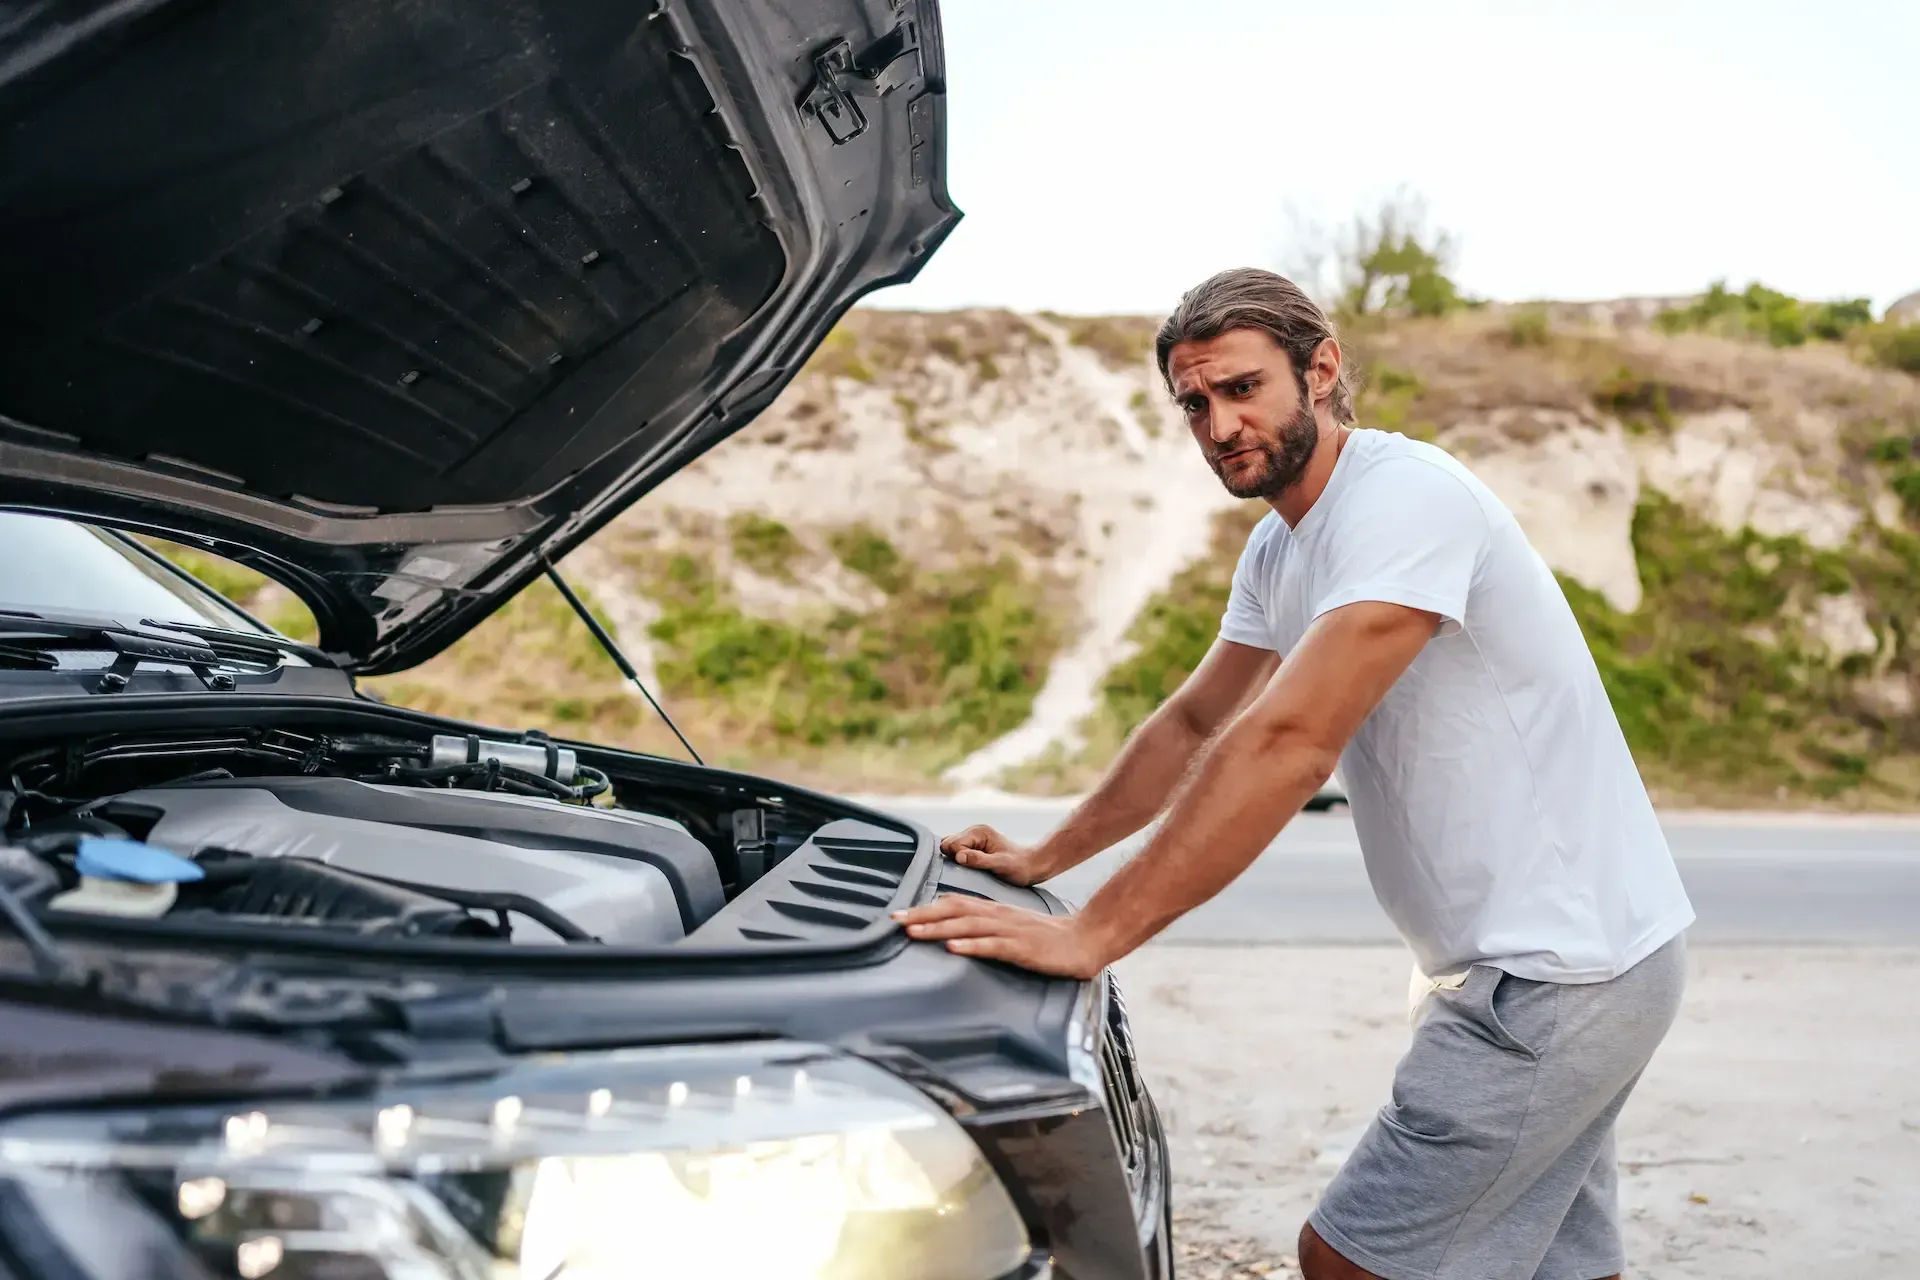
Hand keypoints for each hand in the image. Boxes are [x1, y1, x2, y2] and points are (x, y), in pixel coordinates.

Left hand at [892, 896, 1110, 978]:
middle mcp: (998, 916)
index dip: (925, 908)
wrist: (1084, 939)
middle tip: (894, 920)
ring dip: (938, 928)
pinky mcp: (1023, 948)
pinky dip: (972, 946)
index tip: (898, 914)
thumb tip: (953, 933)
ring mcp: (1010, 931)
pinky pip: (994, 946)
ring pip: (968, 925)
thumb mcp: (1010, 928)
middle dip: (922, 915)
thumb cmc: (1045, 938)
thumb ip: (985, 927)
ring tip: (913, 932)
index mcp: (993, 910)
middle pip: (954, 910)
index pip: (953, 903)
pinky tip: (954, 948)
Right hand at [940, 824, 1058, 886]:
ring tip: (976, 868)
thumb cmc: (1019, 867)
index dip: (959, 858)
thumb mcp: (1001, 865)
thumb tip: (959, 856)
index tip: (974, 867)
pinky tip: (973, 867)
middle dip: (955, 858)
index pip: (952, 844)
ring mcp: (972, 838)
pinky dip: (960, 861)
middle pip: (947, 844)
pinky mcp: (973, 846)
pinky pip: (955, 853)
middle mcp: (974, 831)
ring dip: (957, 860)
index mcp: (979, 831)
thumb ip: (979, 860)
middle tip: (974, 868)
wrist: (1032, 866)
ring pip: (949, 849)